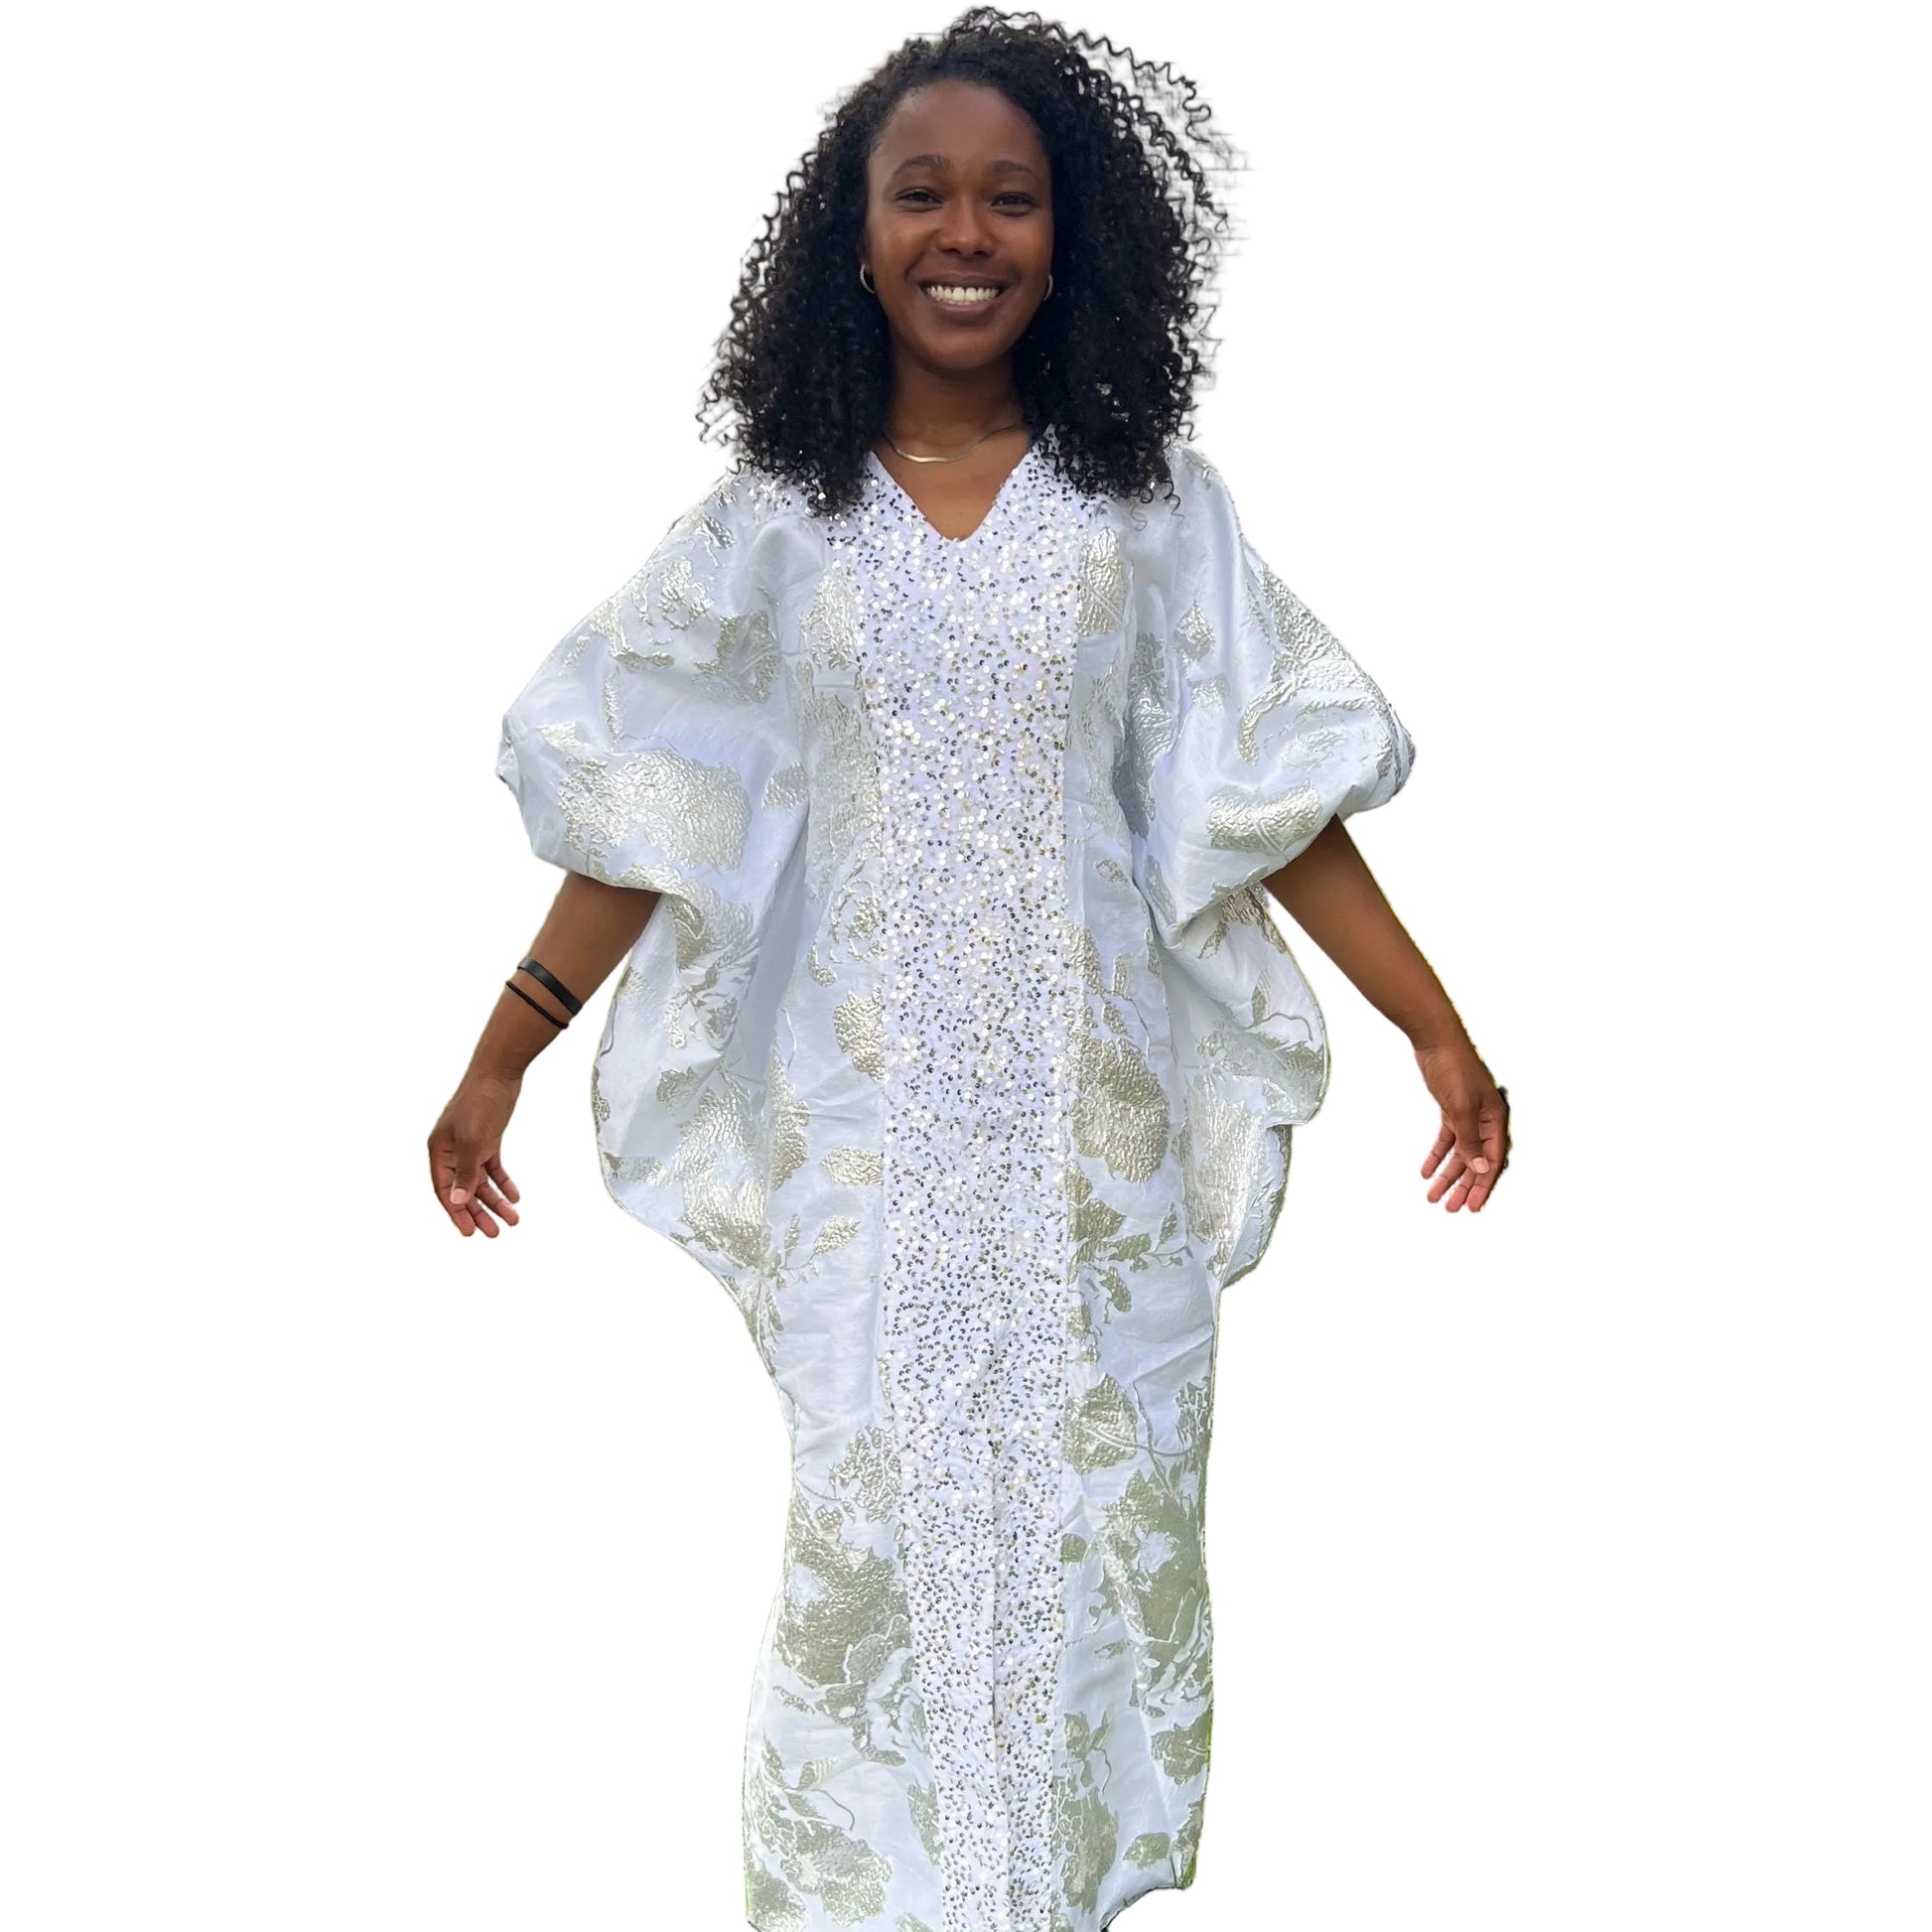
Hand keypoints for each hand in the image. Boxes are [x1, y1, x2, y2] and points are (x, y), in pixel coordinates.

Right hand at [428, 1070, 523, 1236]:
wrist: (499, 1073)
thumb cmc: (479, 1102)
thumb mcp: (473, 1140)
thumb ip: (465, 1172)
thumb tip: (456, 1201)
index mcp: (439, 1151)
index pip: (444, 1191)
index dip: (456, 1213)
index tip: (470, 1233)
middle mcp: (451, 1151)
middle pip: (463, 1190)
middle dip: (479, 1212)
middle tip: (495, 1233)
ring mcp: (470, 1146)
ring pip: (481, 1182)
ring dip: (496, 1200)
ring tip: (512, 1219)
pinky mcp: (487, 1140)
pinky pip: (493, 1168)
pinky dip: (503, 1183)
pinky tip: (515, 1197)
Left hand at [1413, 1041, 1509, 1212]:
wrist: (1435, 1040)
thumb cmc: (1454, 1070)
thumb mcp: (1461, 1109)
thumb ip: (1470, 1142)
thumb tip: (1482, 1170)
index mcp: (1495, 1120)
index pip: (1492, 1161)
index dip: (1483, 1186)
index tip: (1472, 1207)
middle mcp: (1485, 1121)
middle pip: (1476, 1162)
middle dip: (1463, 1187)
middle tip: (1450, 1209)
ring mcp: (1468, 1116)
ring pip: (1460, 1154)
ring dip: (1447, 1175)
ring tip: (1433, 1197)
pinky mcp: (1451, 1111)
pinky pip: (1446, 1140)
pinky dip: (1437, 1156)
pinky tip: (1426, 1172)